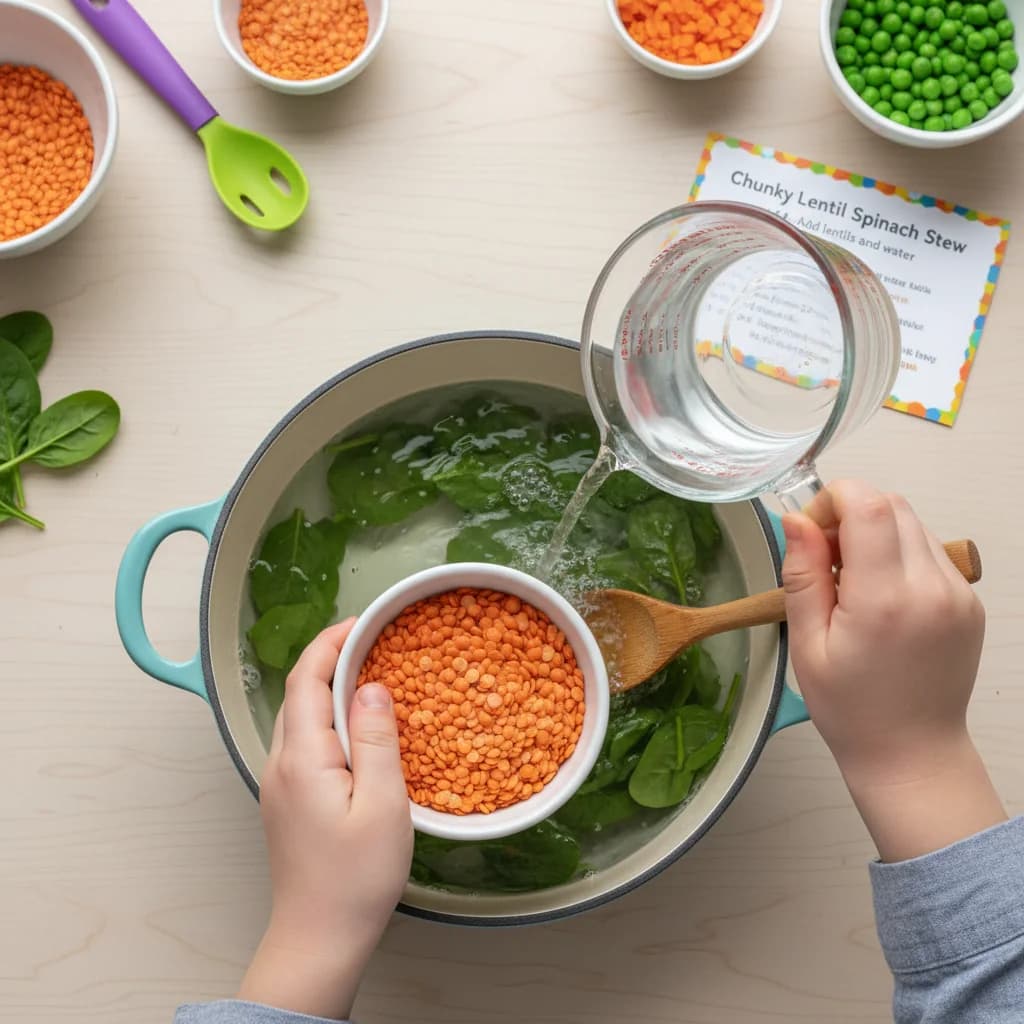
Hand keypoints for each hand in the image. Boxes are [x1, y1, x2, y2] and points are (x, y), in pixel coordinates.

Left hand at [238, 619, 412, 1019]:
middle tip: (374, 643)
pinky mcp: (287, 802)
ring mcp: (279, 784)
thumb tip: (373, 686)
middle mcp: (281, 763)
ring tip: (371, 677)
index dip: (330, 642)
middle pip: (298, 693)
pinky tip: (360, 729)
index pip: (306, 678)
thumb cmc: (355, 879)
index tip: (362, 622)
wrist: (318, 939)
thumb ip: (378, 740)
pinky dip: (328, 719)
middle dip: (330, 658)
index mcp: (302, 757)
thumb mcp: (383, 805)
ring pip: (300, 718)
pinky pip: (304, 743)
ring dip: (329, 689)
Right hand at [781, 480, 1004, 861]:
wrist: (912, 754)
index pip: (869, 506)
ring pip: (912, 523)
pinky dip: (898, 555)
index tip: (809, 531)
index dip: (832, 500)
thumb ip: (803, 575)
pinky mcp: (968, 601)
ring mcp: (958, 593)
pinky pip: (930, 551)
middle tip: (824, 558)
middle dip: (850, 513)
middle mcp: (932, 588)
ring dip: (874, 533)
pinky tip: (879, 596)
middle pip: (892, 505)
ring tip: (851, 581)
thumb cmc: (851, 708)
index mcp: (886, 600)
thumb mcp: (807, 644)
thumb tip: (797, 519)